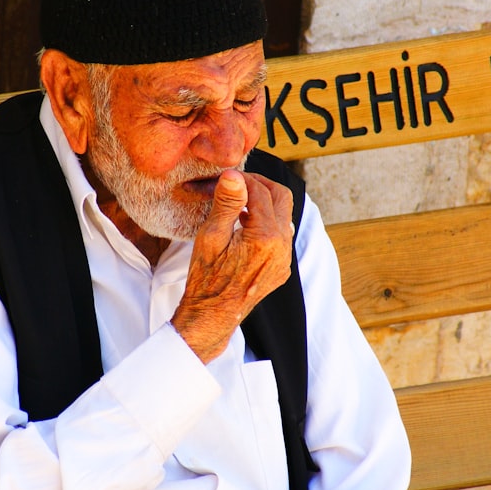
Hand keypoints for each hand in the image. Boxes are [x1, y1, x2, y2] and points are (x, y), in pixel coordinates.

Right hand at [171, 169, 293, 362]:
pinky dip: (267, 223)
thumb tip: (234, 174)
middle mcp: (282, 247)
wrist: (212, 315)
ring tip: (239, 204)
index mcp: (265, 237)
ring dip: (265, 204)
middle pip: (282, 198)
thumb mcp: (211, 236)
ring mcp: (284, 260)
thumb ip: (226, 203)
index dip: (243, 179)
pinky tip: (245, 227)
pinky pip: (281, 236)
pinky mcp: (281, 269)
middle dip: (262, 185)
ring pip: (284, 217)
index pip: (260, 192)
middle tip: (239, 183)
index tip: (226, 177)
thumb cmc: (206, 278)